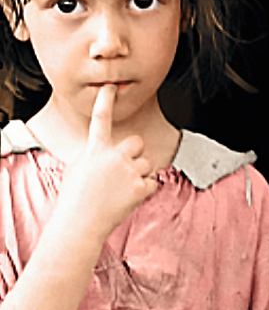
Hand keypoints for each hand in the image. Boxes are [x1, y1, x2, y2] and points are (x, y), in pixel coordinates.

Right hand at [55, 85, 159, 242]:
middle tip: (122, 169)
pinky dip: (145, 190)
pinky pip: (152, 182)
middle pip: (136, 142)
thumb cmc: (75, 198)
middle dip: (133, 153)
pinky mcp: (140, 187)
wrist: (80, 222)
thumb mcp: (78, 168)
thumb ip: (94, 155)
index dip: (105, 101)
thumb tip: (102, 155)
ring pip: (146, 164)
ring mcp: (129, 171)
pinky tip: (128, 197)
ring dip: (139, 173)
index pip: (100, 119)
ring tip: (122, 189)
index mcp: (95, 150)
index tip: (110, 87)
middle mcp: (114, 157)